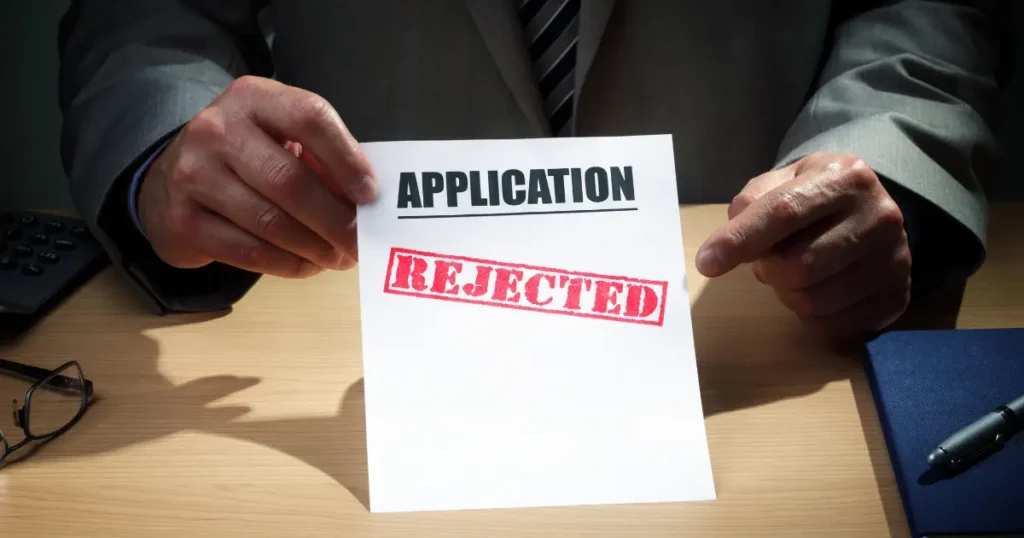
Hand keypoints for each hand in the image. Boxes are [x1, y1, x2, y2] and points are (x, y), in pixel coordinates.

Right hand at [138, 76, 376, 277]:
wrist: (170, 180)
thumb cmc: (246, 157)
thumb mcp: (279, 137)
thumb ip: (321, 159)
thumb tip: (366, 203)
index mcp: (252, 98)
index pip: (309, 118)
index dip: (347, 159)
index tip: (371, 195)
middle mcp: (217, 130)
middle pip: (291, 181)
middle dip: (336, 219)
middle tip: (361, 242)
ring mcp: (194, 175)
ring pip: (271, 223)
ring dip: (316, 248)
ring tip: (340, 257)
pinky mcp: (183, 221)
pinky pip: (250, 252)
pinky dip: (289, 264)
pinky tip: (309, 265)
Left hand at [695, 152, 911, 340]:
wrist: (871, 212)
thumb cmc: (813, 197)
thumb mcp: (782, 182)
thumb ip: (751, 204)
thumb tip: (728, 244)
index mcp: (846, 177)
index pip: (784, 212)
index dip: (740, 240)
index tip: (707, 263)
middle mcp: (880, 217)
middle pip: (798, 266)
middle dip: (768, 270)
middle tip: (769, 259)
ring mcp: (895, 261)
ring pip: (813, 302)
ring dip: (787, 294)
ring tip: (796, 271)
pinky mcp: (897, 297)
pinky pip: (831, 328)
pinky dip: (810, 317)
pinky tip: (819, 291)